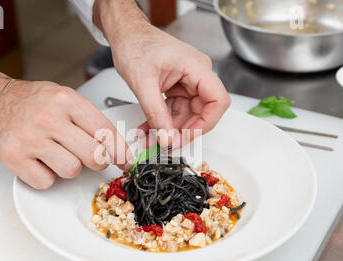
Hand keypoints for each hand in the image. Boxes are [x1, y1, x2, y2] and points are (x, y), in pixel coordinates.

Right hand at [0, 80, 130, 188]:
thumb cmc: (34, 102)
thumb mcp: (66, 98)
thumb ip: (91, 121)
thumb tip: (118, 149)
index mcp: (66, 100)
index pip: (105, 131)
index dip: (120, 151)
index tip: (125, 161)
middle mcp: (48, 118)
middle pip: (93, 156)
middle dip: (97, 161)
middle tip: (91, 157)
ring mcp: (30, 138)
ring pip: (71, 170)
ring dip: (69, 167)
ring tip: (58, 153)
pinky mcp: (14, 157)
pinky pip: (46, 182)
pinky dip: (47, 176)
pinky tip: (41, 161)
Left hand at [113, 24, 229, 145]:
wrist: (125, 35)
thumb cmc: (135, 44)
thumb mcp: (143, 83)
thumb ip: (156, 114)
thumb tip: (167, 137)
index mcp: (196, 67)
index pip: (217, 101)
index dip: (206, 123)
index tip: (188, 136)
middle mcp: (196, 74)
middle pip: (202, 111)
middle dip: (183, 131)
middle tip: (167, 143)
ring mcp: (188, 82)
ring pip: (186, 115)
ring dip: (169, 130)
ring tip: (152, 140)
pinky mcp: (177, 87)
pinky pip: (175, 110)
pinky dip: (162, 122)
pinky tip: (150, 129)